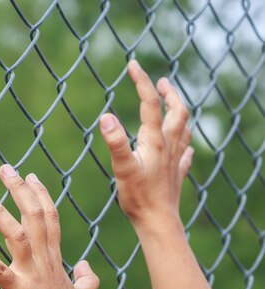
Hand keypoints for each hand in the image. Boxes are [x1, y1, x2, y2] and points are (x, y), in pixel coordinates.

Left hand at [0, 165, 99, 288]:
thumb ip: (87, 277)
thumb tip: (86, 265)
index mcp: (54, 258)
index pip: (50, 218)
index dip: (40, 194)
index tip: (30, 175)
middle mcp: (43, 260)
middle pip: (34, 216)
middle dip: (19, 190)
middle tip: (5, 169)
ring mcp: (30, 274)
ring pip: (17, 235)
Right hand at [99, 60, 193, 228]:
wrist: (158, 221)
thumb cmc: (138, 196)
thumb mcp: (121, 167)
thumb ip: (115, 141)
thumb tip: (106, 116)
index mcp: (154, 141)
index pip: (149, 104)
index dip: (141, 82)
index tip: (133, 65)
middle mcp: (168, 146)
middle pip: (176, 111)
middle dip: (169, 94)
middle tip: (161, 82)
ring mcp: (174, 160)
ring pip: (183, 129)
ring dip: (179, 112)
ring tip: (173, 104)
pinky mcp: (176, 175)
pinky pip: (185, 153)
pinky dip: (184, 142)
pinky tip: (184, 145)